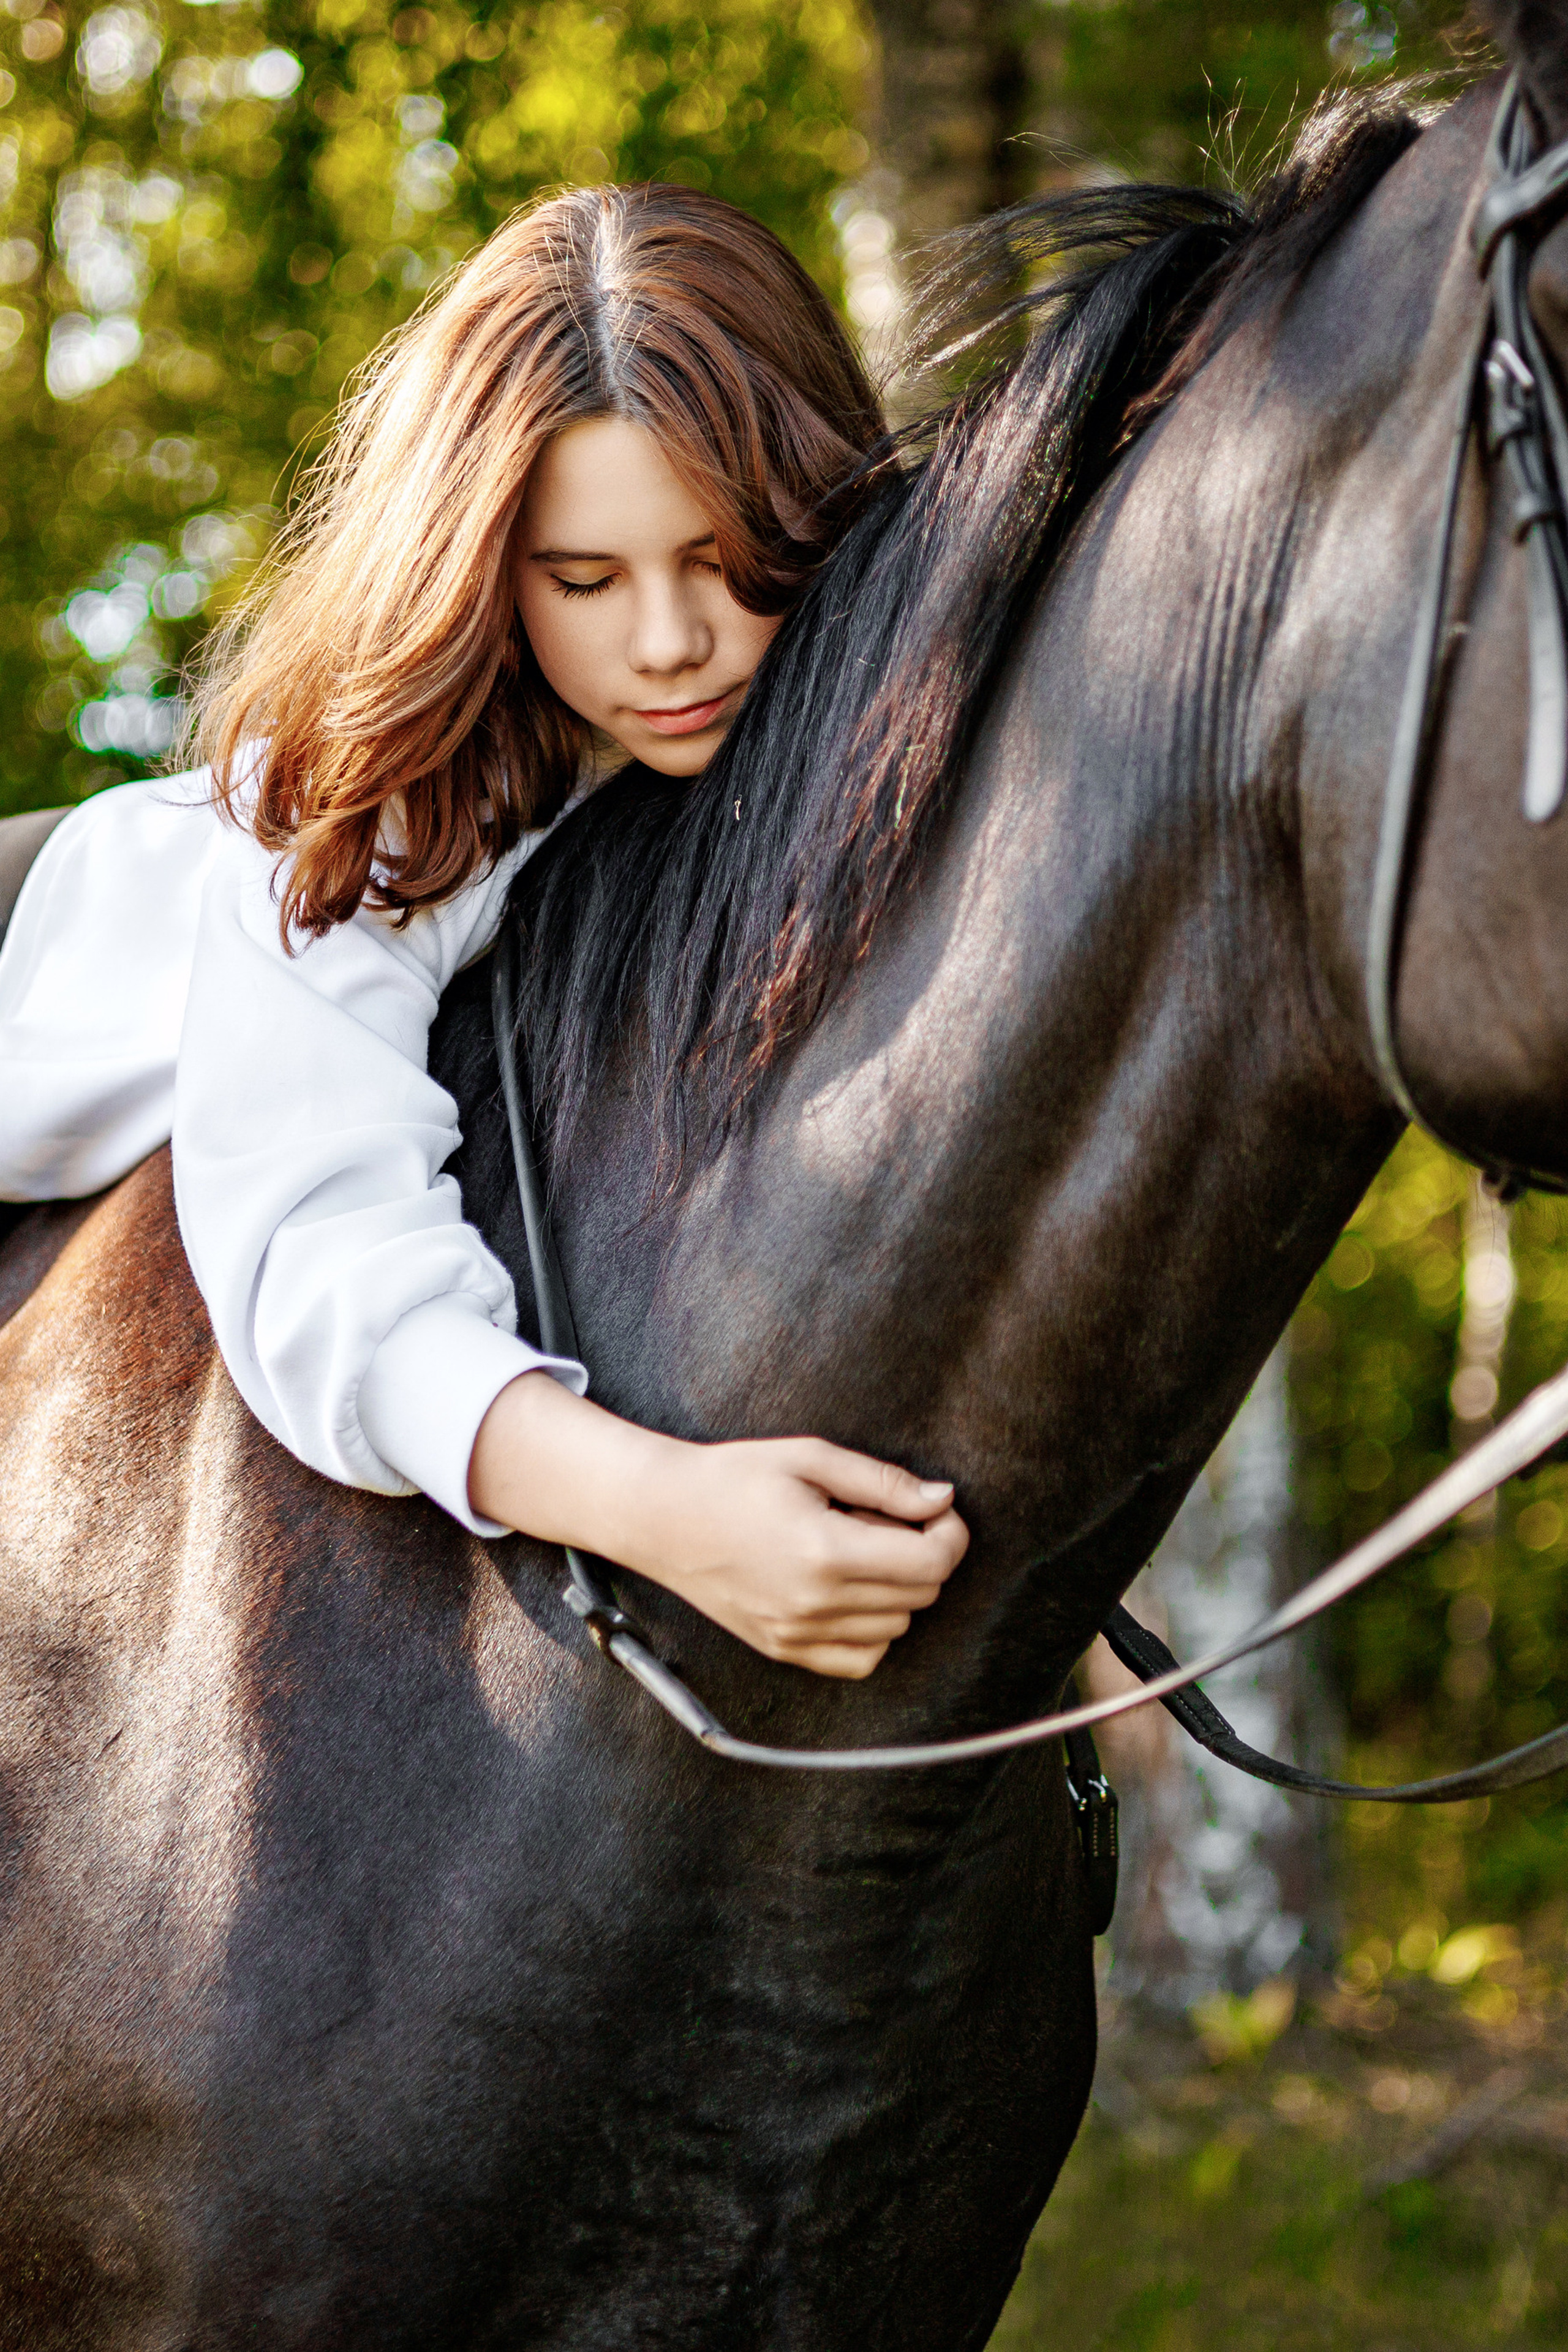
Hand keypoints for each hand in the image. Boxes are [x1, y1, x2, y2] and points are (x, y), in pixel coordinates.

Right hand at [468, 1375, 968, 1677]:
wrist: (661, 1517)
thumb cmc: (733, 1477)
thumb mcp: (810, 1458)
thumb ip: (883, 1482)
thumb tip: (942, 1500)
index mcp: (825, 1551)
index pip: (931, 1563)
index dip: (950, 1534)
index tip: (936, 1511)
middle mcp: (815, 1603)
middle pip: (921, 1595)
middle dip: (923, 1554)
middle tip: (884, 1519)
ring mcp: (798, 1635)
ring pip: (897, 1628)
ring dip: (896, 1589)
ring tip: (855, 1549)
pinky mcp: (784, 1650)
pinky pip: (861, 1658)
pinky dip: (872, 1629)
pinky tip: (847, 1590)